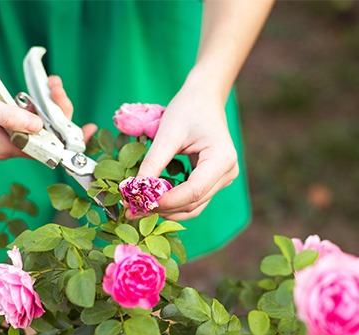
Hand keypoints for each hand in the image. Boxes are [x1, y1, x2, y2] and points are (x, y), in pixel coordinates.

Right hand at [0, 70, 95, 159]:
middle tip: (57, 87)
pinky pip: (33, 118)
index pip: (46, 151)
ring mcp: (11, 135)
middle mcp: (11, 146)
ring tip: (51, 83)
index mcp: (5, 147)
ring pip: (42, 126)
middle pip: (48, 136)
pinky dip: (41, 104)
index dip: (68, 142)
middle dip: (59, 113)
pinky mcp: (10, 125)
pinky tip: (44, 88)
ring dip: (51, 105)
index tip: (87, 131)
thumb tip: (39, 127)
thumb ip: (10, 117)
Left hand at [126, 74, 238, 221]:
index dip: (166, 201)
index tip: (139, 202)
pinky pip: (192, 200)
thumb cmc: (187, 110)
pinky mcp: (213, 182)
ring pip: (193, 207)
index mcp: (222, 159)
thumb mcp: (167, 133)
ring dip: (166, 210)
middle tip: (131, 210)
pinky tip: (152, 202)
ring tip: (138, 209)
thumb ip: (153, 162)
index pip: (193, 191)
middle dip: (162, 208)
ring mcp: (222, 180)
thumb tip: (135, 189)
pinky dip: (172, 204)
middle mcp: (227, 173)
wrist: (203, 99)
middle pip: (193, 203)